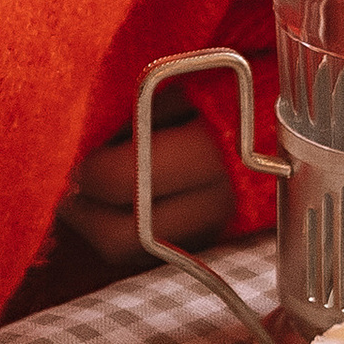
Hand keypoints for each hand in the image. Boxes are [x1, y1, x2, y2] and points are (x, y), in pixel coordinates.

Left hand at [57, 100, 236, 272]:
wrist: (273, 120)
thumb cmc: (216, 93)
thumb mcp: (175, 90)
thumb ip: (135, 118)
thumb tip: (87, 150)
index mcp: (206, 153)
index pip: (126, 181)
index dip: (91, 175)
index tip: (79, 164)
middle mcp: (213, 202)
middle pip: (127, 237)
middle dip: (86, 217)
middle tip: (70, 195)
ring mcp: (215, 230)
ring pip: (138, 253)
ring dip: (101, 230)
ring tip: (87, 202)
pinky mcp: (211, 244)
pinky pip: (156, 253)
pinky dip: (128, 237)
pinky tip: (116, 213)